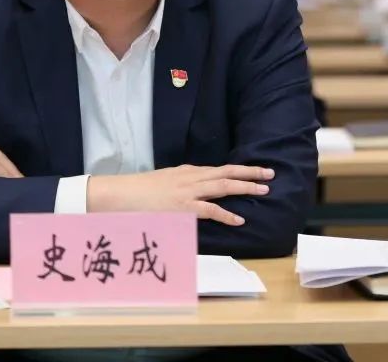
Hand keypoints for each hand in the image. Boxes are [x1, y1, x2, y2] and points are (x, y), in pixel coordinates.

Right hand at [87, 164, 273, 226]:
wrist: (118, 194)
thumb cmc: (136, 192)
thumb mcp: (162, 185)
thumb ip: (178, 187)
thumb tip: (190, 195)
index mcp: (185, 172)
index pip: (217, 169)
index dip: (238, 170)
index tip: (254, 170)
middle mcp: (190, 178)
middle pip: (226, 172)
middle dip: (250, 172)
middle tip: (270, 173)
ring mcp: (187, 192)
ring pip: (223, 186)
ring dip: (245, 186)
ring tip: (264, 189)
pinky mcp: (182, 207)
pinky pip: (210, 210)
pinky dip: (226, 214)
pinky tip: (240, 218)